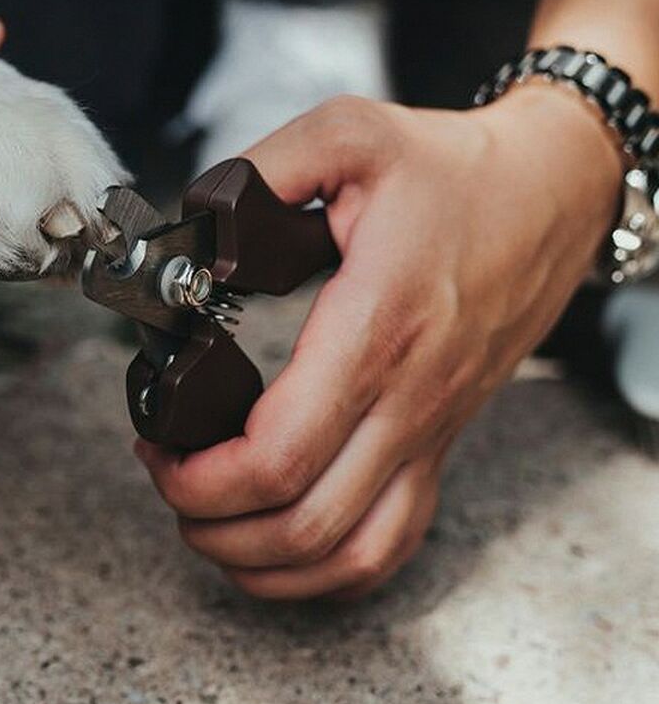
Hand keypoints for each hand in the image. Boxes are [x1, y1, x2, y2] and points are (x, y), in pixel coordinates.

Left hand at [138, 88, 621, 598]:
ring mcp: (428, 431)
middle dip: (208, 522)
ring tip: (205, 517)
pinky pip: (388, 545)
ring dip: (260, 561)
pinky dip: (323, 569)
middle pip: (303, 523)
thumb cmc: (450, 170)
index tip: (154, 443)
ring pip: (347, 556)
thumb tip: (191, 220)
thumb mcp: (348, 134)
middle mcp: (407, 397)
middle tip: (165, 473)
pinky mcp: (436, 442)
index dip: (199, 475)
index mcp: (376, 326)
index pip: (280, 452)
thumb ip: (260, 169)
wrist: (549, 195)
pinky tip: (275, 544)